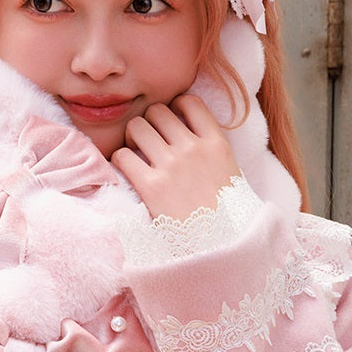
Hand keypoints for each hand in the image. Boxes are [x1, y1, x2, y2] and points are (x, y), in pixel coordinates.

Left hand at [111, 94, 240, 219]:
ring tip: (136, 154)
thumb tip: (193, 139)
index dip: (175, 107)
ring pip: (137, 127)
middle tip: (148, 141)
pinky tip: (127, 171)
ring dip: (132, 138)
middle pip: (158, 111)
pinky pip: (123, 156)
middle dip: (149, 122)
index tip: (171, 120)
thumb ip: (213, 153)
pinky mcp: (151, 186)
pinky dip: (120, 160)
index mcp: (217, 144)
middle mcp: (193, 149)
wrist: (223, 249)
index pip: (190, 102)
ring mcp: (172, 166)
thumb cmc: (228, 218)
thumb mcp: (231, 175)